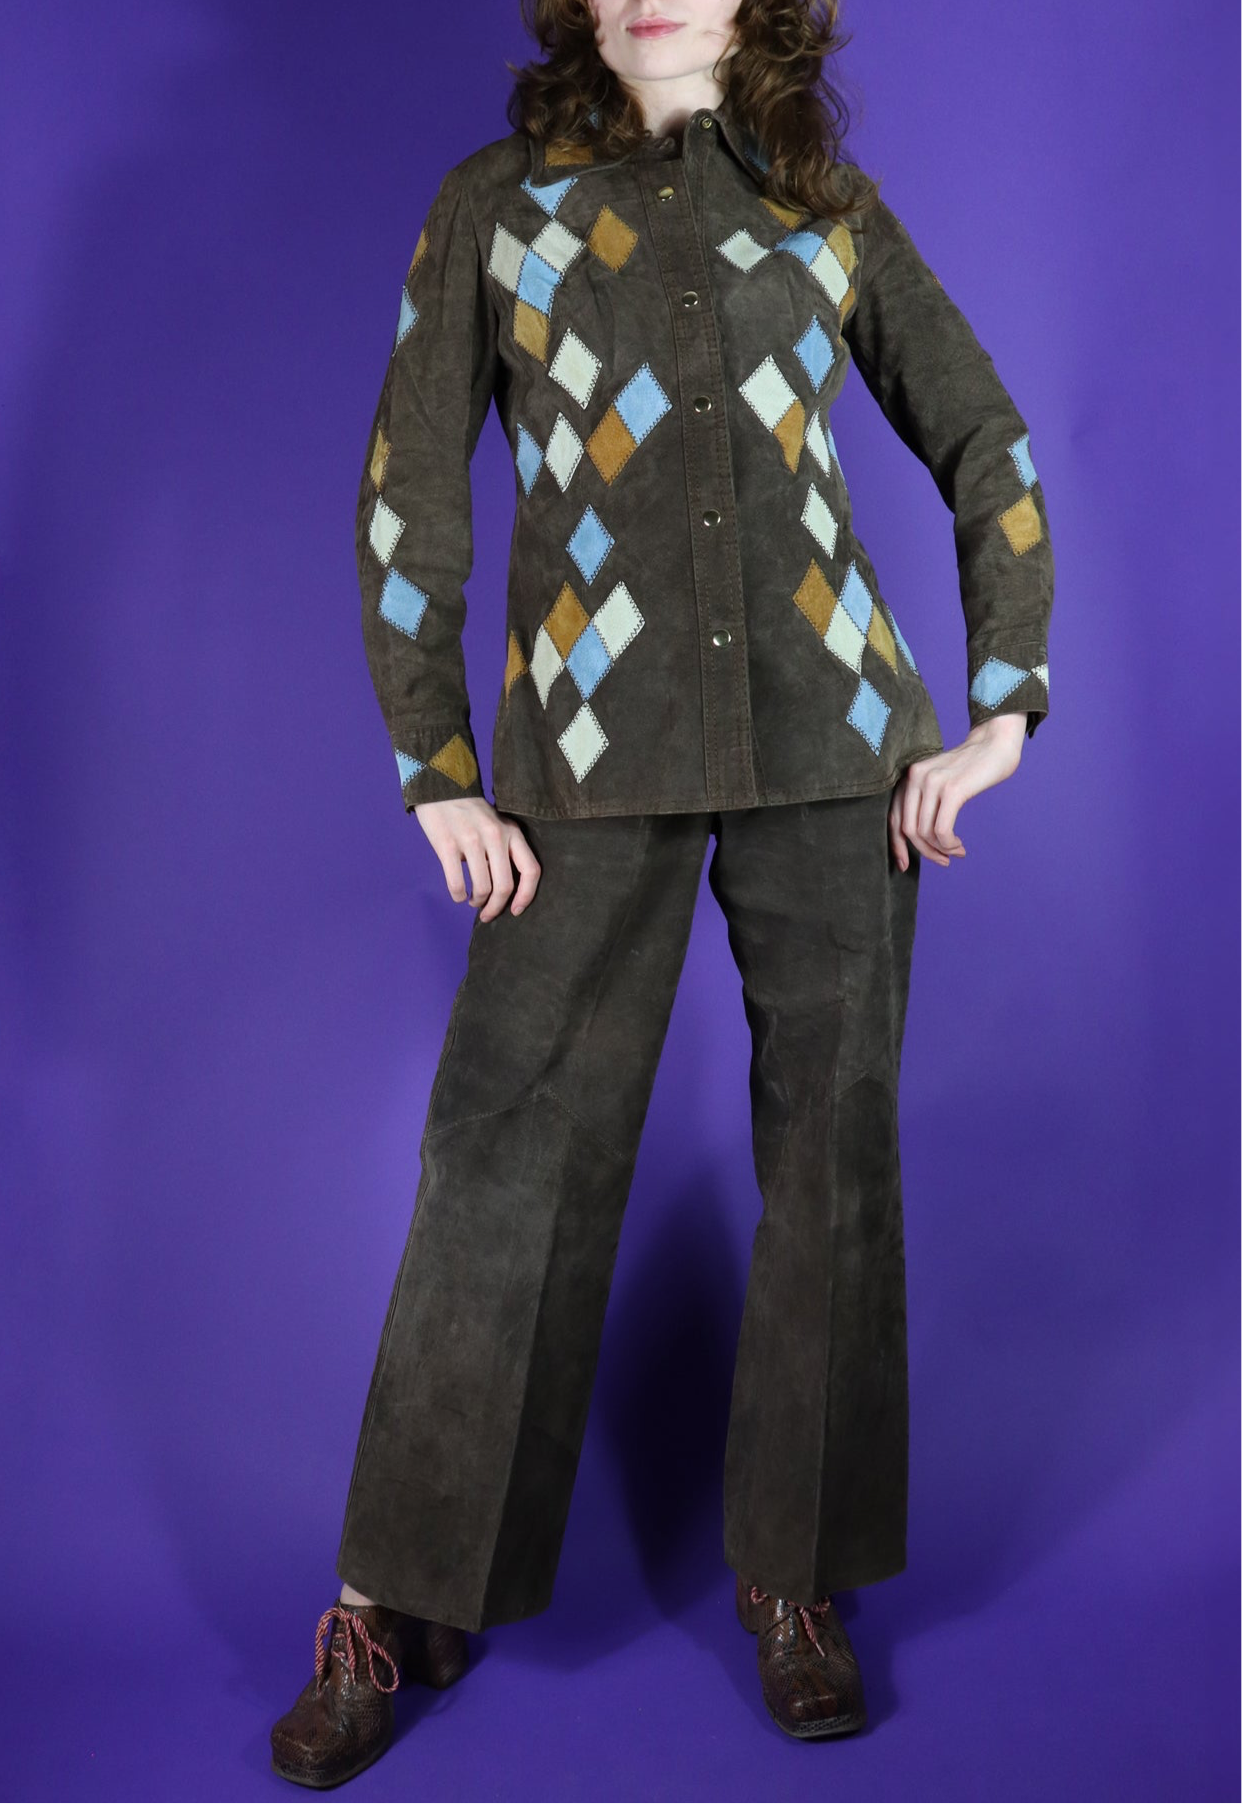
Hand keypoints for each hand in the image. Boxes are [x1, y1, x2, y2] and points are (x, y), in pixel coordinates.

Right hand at [413, 796, 541, 919]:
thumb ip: (505, 850)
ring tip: (472, 900)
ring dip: (477, 901)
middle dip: (496, 907)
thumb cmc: (470, 812)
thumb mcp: (497, 825)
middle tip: (487, 914)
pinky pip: (456, 882)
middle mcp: (495, 836)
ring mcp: (471, 840)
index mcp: (512, 832)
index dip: (526, 896)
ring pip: (482, 888)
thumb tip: (506, 889)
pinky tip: (458, 894)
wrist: (440, 787)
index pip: (531, 870)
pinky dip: (458, 895)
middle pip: (505, 886)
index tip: (516, 910)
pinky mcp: (447, 845)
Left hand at [889, 712, 1026, 870]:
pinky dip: (949, 844)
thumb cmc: (971, 767)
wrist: (995, 743)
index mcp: (909, 777)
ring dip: (941, 850)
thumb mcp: (939, 781)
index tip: (905, 865)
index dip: (897, 846)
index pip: (894, 819)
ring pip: (924, 833)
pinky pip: (941, 830)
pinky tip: (959, 846)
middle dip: (925, 852)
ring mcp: (933, 782)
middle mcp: (916, 777)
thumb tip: (918, 839)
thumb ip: (925, 801)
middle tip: (943, 860)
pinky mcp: (952, 790)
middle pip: (908, 830)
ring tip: (956, 851)